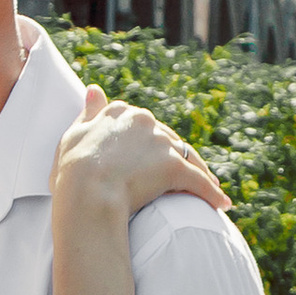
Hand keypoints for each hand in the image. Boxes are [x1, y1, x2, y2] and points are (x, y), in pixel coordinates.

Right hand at [51, 84, 228, 219]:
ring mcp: (160, 142)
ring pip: (187, 156)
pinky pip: (199, 181)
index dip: (147, 143)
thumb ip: (88, 114)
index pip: (140, 124)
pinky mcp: (175, 166)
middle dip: (175, 157)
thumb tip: (94, 90)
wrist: (87, 193)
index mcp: (119, 112)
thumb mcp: (73, 136)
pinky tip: (221, 205)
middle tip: (183, 178)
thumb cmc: (73, 171)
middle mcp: (144, 121)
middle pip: (167, 138)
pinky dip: (211, 193)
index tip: (150, 158)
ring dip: (200, 172)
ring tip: (210, 190)